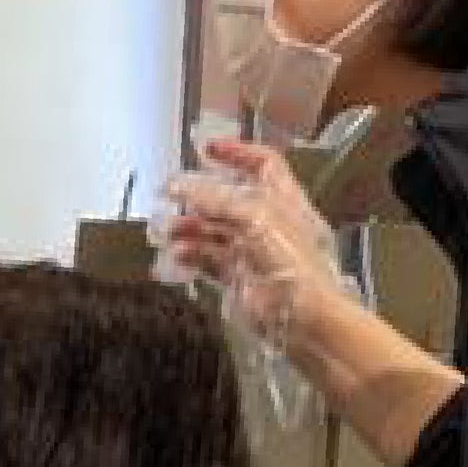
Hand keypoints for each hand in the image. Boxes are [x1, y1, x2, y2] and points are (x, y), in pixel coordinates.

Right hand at [160, 138, 339, 345]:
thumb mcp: (255, 218)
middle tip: (169, 196)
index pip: (263, 164)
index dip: (237, 152)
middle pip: (228, 199)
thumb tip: (180, 186)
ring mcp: (253, 250)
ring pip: (213, 230)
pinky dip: (188, 257)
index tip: (206, 149)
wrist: (303, 317)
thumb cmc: (294, 265)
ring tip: (164, 231)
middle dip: (197, 195)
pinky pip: (207, 260)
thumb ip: (216, 199)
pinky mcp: (239, 277)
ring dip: (187, 227)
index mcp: (284, 200)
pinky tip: (174, 257)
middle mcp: (269, 222)